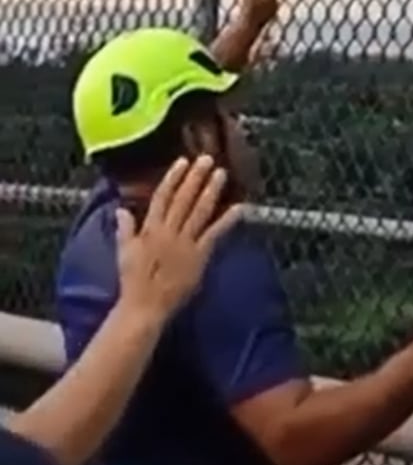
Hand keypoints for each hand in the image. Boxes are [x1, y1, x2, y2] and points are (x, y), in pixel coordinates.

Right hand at [116, 156, 244, 323]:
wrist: (144, 307)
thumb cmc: (133, 281)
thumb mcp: (124, 252)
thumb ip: (125, 228)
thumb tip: (120, 208)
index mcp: (150, 229)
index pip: (162, 197)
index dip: (173, 178)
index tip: (183, 161)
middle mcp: (168, 231)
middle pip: (183, 199)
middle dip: (195, 177)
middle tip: (207, 158)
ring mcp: (185, 243)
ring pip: (199, 211)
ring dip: (211, 191)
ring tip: (221, 173)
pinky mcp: (199, 256)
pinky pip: (214, 234)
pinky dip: (228, 220)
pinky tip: (240, 207)